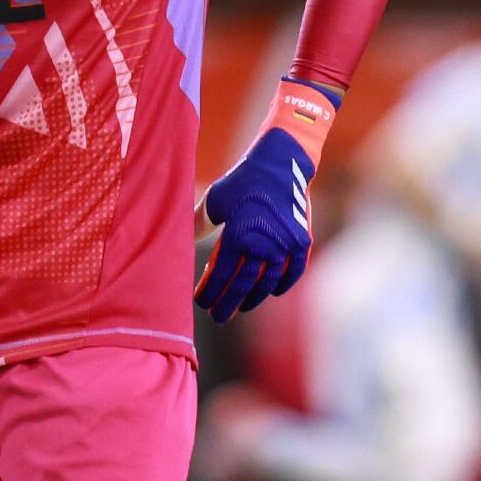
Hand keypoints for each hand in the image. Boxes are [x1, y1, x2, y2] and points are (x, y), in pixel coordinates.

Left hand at [198, 78, 335, 320]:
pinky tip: (272, 292)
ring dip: (254, 297)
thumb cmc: (243, 181)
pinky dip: (282, 283)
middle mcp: (264, 243)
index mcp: (239, 234)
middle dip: (229, 303)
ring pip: (268, 282)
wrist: (282, 163)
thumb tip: (179, 242)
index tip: (201, 303)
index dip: (210, 292)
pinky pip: (292, 271)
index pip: (221, 274)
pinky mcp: (301, 241)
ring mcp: (285, 244)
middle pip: (243, 285)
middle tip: (219, 316)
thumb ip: (198, 224)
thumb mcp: (215, 200)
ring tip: (243, 307)